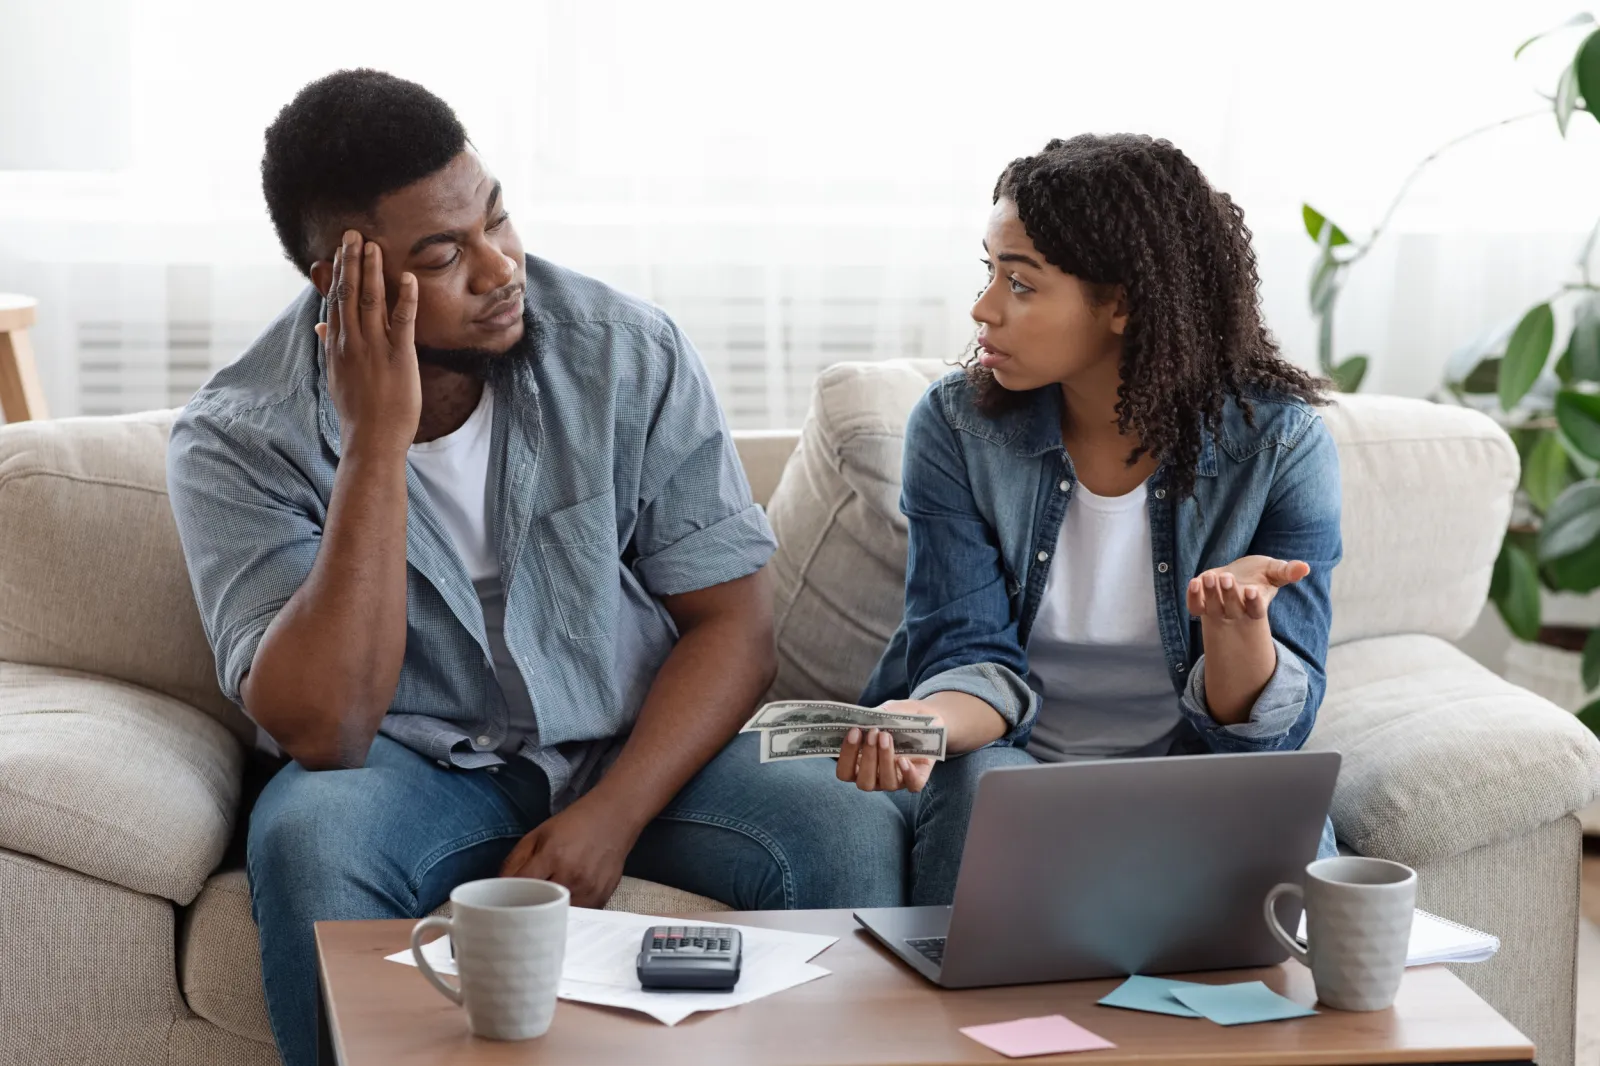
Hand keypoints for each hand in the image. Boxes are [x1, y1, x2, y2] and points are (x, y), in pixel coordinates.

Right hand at [315, 230, 420, 456]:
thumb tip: (320, 326)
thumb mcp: (337, 376)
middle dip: (350, 261)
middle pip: (348, 293)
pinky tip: (408, 277)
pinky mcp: (399, 357)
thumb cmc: (357, 411)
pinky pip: (403, 322)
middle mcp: (351, 342)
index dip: (338, 273)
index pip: (335, 301)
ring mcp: (374, 348)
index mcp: (337, 345)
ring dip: (372, 270)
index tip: (340, 250)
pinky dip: (406, 297)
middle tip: (352, 233)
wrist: (371, 439)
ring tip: (372, 245)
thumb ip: (330, 347)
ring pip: (371, 300)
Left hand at [499, 796, 640, 907]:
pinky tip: (561, 909)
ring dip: (546, 918)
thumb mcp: (537, 834)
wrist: (614, 818)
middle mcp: (572, 875)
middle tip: (515, 913)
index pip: (521, 887)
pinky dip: (566, 917)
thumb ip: (514, 861)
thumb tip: (497, 889)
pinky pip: (577, 918)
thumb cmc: (573, 825)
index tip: (499, 903)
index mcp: (553, 855)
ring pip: (558, 918)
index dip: (506, 897)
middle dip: (525, 911)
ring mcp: (590, 890)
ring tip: (538, 913)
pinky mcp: (602, 899)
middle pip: (538, 908)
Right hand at [835, 701, 941, 792]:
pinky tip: (904, 759)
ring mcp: (896, 780)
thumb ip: (874, 716)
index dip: (846, 756)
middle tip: (873, 733)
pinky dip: (908, 774)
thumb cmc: (898, 718)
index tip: (854, 731)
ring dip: (885, 760)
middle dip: (867, 757)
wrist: (926, 718)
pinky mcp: (917, 778)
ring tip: (887, 736)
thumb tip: (863, 718)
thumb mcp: (885, 712)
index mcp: (860, 765)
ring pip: (887, 783)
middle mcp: (875, 777)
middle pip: (864, 782)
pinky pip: (913, 785)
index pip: (844, 772)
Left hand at [1187, 555, 1310, 624]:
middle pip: (1232, 609)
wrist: (1237, 577)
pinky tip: (1194, 582)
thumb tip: (1305, 567)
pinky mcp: (1202, 603)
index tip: (1251, 590)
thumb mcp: (1275, 571)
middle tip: (1226, 578)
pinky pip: (1195, 606)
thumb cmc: (1260, 575)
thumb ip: (1288, 571)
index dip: (1253, 603)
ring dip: (1210, 593)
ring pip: (1212, 607)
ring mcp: (1218, 609)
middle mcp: (1236, 611)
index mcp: (1256, 605)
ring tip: (1211, 576)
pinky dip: (1192, 596)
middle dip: (1229, 594)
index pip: (1256, 610)